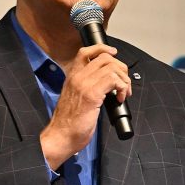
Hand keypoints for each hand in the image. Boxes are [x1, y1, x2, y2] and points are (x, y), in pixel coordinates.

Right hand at [40, 43, 131, 167]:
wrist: (61, 136)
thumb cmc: (69, 123)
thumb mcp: (75, 99)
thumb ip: (86, 88)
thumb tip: (105, 86)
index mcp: (72, 77)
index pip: (85, 52)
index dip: (102, 49)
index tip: (113, 54)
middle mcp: (77, 77)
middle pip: (104, 57)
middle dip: (120, 68)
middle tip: (123, 84)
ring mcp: (84, 84)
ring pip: (111, 67)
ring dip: (123, 80)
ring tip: (123, 93)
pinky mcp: (91, 95)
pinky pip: (113, 80)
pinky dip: (122, 87)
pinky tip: (120, 98)